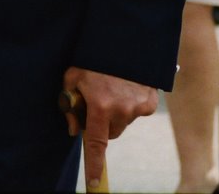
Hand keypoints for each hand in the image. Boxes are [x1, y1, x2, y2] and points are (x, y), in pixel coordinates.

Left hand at [61, 67, 157, 189]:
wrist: (122, 39)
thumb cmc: (93, 58)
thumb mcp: (72, 76)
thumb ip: (69, 104)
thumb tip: (73, 130)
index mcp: (99, 106)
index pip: (95, 144)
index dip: (94, 165)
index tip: (94, 184)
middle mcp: (120, 110)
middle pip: (110, 133)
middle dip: (102, 123)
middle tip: (97, 101)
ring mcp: (137, 107)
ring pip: (124, 123)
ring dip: (117, 113)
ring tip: (112, 88)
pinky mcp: (150, 102)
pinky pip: (137, 112)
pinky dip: (131, 104)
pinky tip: (126, 86)